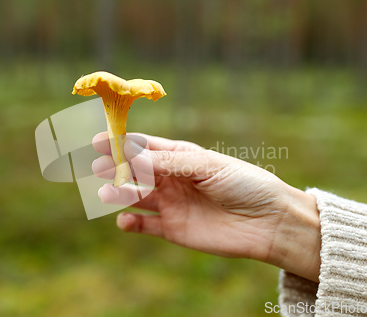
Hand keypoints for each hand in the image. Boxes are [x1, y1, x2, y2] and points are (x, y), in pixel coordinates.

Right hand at [92, 132, 320, 281]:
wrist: (268, 222)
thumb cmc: (244, 184)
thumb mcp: (208, 166)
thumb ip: (170, 162)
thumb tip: (134, 157)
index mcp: (181, 156)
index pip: (145, 146)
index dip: (121, 143)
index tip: (98, 139)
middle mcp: (171, 178)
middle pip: (135, 170)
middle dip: (115, 167)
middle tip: (98, 166)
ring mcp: (170, 203)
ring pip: (135, 196)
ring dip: (119, 193)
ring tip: (107, 192)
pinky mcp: (172, 228)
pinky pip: (145, 225)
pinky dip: (130, 223)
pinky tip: (125, 220)